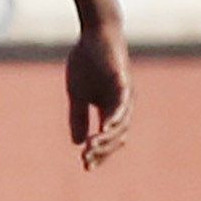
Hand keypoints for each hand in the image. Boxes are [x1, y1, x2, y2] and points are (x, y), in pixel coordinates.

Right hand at [67, 24, 130, 169]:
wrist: (95, 34)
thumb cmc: (87, 61)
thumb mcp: (77, 94)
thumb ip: (79, 117)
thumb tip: (78, 143)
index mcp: (110, 108)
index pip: (107, 137)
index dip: (99, 153)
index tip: (85, 166)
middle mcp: (122, 105)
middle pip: (116, 136)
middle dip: (102, 150)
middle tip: (86, 160)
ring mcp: (124, 94)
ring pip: (121, 123)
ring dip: (107, 138)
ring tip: (92, 148)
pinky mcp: (123, 81)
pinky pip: (122, 103)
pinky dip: (116, 116)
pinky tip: (106, 127)